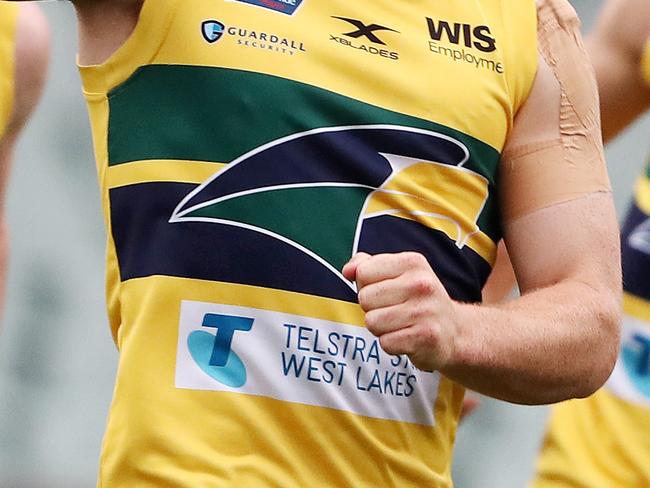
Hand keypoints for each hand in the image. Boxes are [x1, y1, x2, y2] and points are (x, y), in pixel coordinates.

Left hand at [342, 252, 457, 371]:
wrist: (454, 331)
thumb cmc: (416, 300)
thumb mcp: (396, 274)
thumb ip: (366, 265)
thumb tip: (348, 271)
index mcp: (412, 262)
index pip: (363, 272)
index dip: (367, 286)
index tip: (386, 292)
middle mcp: (421, 283)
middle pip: (364, 298)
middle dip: (373, 309)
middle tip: (395, 310)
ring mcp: (425, 310)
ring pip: (372, 322)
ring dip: (381, 328)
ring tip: (400, 324)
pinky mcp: (426, 337)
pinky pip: (385, 343)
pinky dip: (392, 344)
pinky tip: (407, 338)